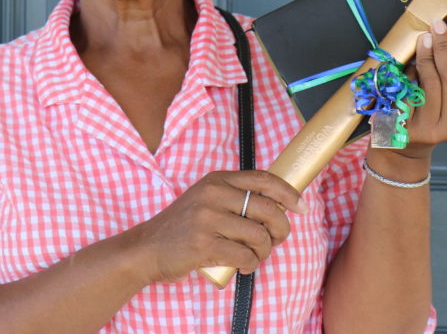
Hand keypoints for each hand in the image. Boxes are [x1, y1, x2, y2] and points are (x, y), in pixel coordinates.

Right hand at [130, 170, 306, 283]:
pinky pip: (245, 256)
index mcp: (217, 180)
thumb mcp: (205, 199)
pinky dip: (251, 265)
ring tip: (254, 256)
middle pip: (268, 209)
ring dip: (264, 251)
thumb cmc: (182, 227)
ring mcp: (207, 219)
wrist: (146, 248)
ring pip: (259, 236)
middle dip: (281, 229)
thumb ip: (234, 197)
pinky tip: (243, 267)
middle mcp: (213, 195)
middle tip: (275, 240)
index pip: (263, 179)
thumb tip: (278, 204)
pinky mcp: (204, 245)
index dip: (288, 193)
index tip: (300, 207)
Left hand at [392, 17, 446, 162]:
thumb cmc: (430, 118)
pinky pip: (405, 93)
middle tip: (432, 28)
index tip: (442, 29)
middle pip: (446, 78)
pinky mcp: (405, 129)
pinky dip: (405, 76)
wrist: (404, 150)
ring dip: (422, 59)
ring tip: (421, 45)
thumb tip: (445, 41)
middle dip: (439, 49)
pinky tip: (406, 67)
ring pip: (425, 83)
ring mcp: (428, 130)